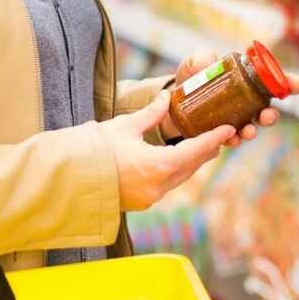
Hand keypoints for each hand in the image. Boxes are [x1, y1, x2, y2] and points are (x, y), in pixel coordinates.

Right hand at [99, 91, 234, 211]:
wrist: (70, 177)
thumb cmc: (96, 148)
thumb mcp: (126, 126)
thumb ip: (152, 114)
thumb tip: (166, 97)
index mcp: (159, 165)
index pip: (196, 150)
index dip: (214, 138)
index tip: (228, 129)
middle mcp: (159, 185)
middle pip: (191, 166)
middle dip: (205, 150)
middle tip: (218, 136)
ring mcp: (150, 197)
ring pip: (179, 177)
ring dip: (191, 162)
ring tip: (202, 148)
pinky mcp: (141, 202)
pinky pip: (166, 185)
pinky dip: (175, 172)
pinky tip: (176, 162)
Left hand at [160, 48, 298, 147]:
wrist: (173, 98)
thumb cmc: (193, 76)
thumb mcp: (196, 62)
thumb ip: (202, 58)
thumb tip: (206, 66)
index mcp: (247, 80)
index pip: (273, 81)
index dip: (289, 83)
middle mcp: (246, 101)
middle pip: (267, 110)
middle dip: (272, 115)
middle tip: (267, 116)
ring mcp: (236, 119)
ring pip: (253, 127)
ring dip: (253, 131)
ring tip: (248, 132)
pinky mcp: (221, 132)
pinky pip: (232, 138)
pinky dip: (233, 140)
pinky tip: (231, 139)